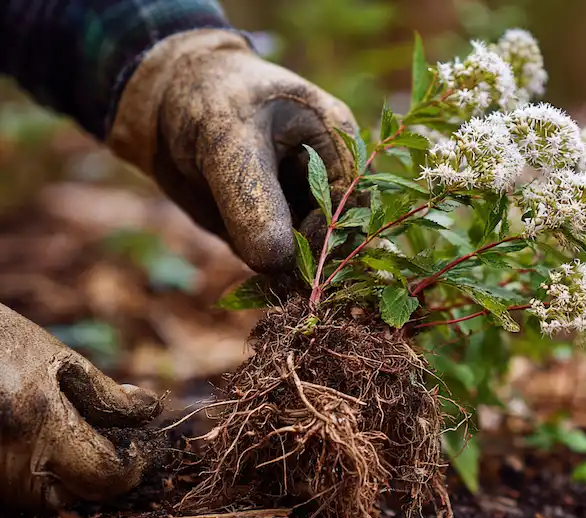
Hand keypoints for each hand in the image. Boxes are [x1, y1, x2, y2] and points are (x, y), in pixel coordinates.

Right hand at [0, 304, 161, 508]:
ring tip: (71, 434)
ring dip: (70, 476)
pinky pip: (19, 492)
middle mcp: (10, 463)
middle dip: (101, 474)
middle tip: (112, 442)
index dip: (134, 464)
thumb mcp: (57, 360)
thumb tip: (147, 412)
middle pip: (78, 496)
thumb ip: (105, 393)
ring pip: (48, 499)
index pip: (108, 476)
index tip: (143, 447)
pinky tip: (41, 441)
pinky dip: (39, 474)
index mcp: (39, 425)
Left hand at [109, 29, 359, 272]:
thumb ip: (253, 199)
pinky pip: (279, 265)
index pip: (353, 202)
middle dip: (313, 262)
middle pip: (339, 235)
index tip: (294, 256)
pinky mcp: (274, 229)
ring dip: (290, 274)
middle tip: (281, 282)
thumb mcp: (228, 141)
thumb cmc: (208, 100)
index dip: (330, 234)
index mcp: (338, 143)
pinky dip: (268, 277)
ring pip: (310, 256)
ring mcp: (302, 206)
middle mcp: (329, 179)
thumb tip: (278, 262)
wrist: (166, 102)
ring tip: (266, 283)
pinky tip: (253, 283)